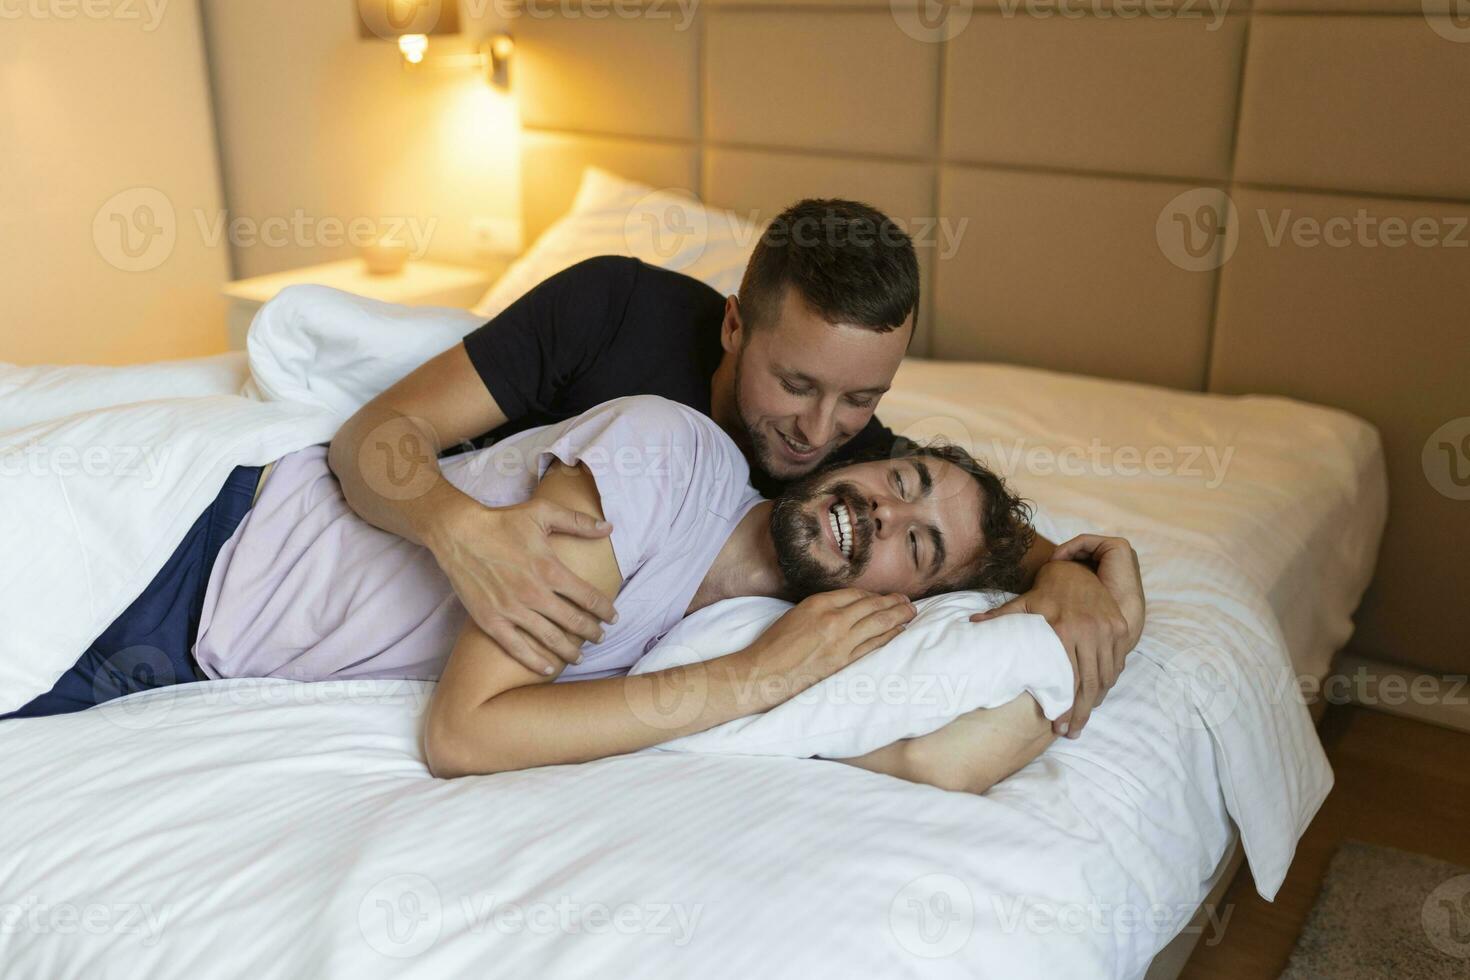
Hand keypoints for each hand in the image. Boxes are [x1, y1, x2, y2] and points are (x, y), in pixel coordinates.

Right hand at [425, 497, 617, 674]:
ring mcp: (512, 609)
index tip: (613, 617)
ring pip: (549, 639)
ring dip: (569, 651)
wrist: (458, 533)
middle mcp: (534, 593)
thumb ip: (578, 521)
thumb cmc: (501, 521)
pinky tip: (548, 669)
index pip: (588, 597)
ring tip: (580, 656)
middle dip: (591, 633)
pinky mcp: (490, 620)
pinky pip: (517, 648)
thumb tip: (609, 527)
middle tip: (600, 638)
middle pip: (573, 622)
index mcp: (550, 569)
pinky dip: (534, 661)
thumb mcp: (542, 513)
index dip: (604, 610)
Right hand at [744, 590, 915, 703]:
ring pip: (878, 623)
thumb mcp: (795, 615)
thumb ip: (820, 609)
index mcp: (817, 603)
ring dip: (898, 617)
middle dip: (893, 602)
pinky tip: (898, 632)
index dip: (873, 595)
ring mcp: (840, 641)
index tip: (883, 596)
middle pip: (872, 605)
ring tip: (911, 613)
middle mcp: (832, 619)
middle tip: (907, 601)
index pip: (855, 594)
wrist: (762, 673)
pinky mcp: (843, 662)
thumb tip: (845, 610)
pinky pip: (873, 645)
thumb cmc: (772, 645)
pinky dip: (889, 636)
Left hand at [970, 536, 1142, 737]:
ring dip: (1095, 702)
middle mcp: (1090, 631)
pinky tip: (1098, 697)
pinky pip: (1117, 663)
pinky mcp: (1121, 628)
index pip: (1066, 677)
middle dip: (1080, 712)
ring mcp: (1109, 630)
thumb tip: (971, 624)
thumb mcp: (1022, 603)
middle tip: (1071, 732)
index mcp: (1065, 629)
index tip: (1056, 726)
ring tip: (1083, 721)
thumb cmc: (1045, 591)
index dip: (1064, 705)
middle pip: (1089, 683)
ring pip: (1105, 676)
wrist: (1076, 569)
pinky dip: (1109, 682)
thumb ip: (999, 617)